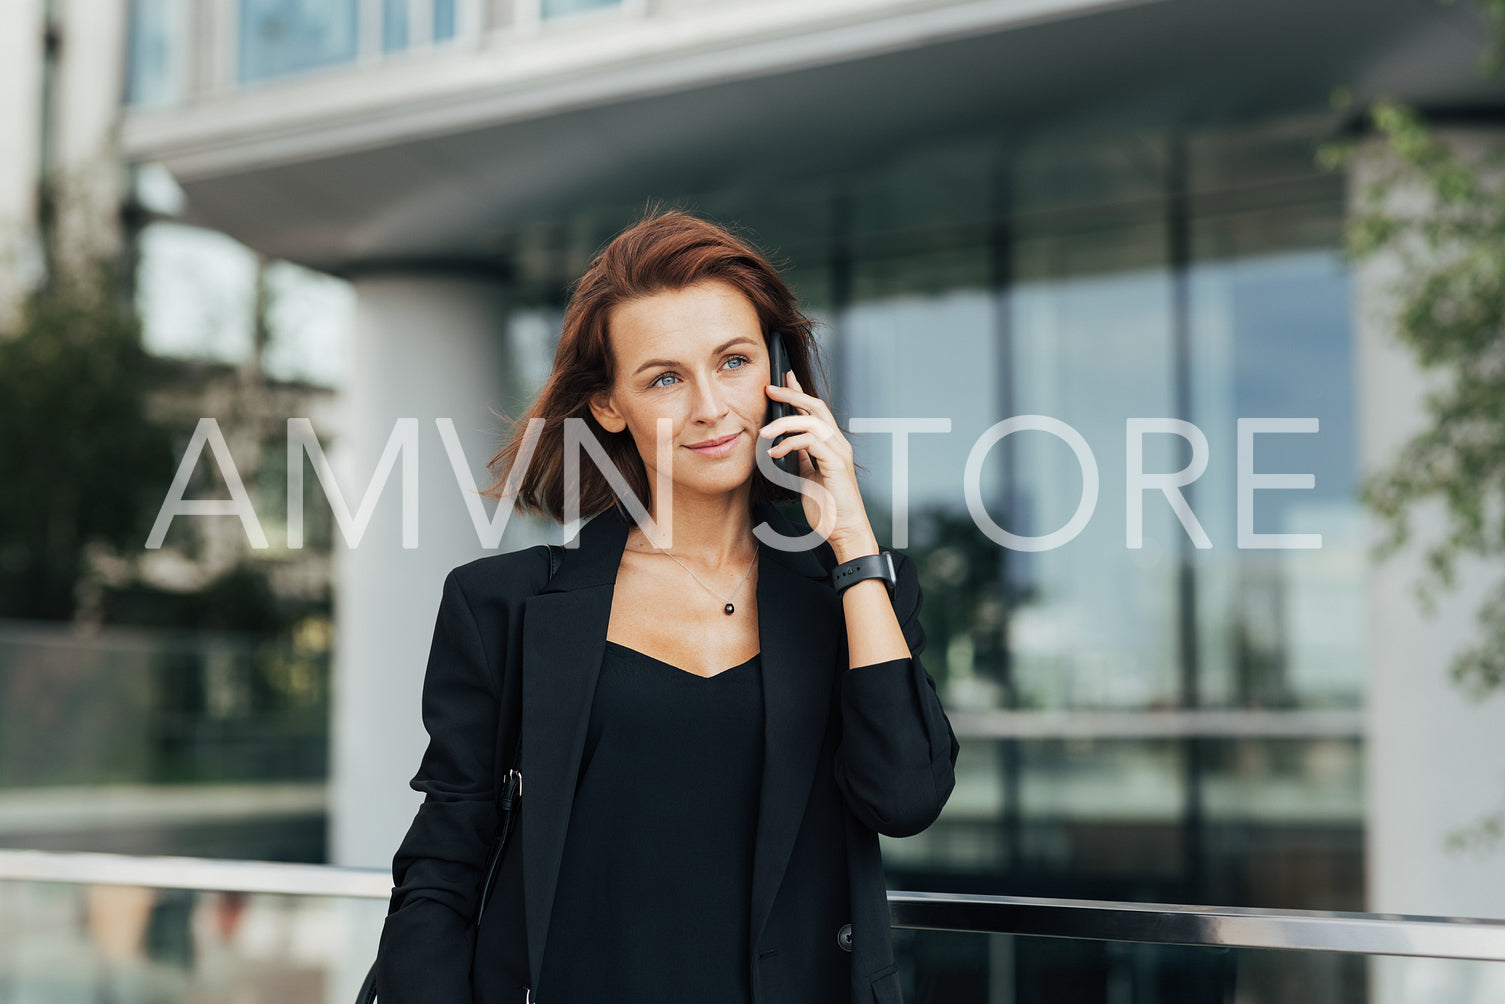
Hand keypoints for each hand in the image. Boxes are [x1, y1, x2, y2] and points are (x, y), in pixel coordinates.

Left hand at [760, 371, 878, 560]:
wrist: (845, 532)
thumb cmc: (829, 510)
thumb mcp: (808, 478)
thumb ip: (801, 459)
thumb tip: (786, 444)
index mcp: (832, 446)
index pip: (815, 411)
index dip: (799, 393)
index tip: (782, 380)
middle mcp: (838, 444)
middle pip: (816, 406)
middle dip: (792, 394)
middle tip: (769, 388)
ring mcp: (839, 452)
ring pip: (812, 421)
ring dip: (784, 422)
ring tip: (763, 432)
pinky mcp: (836, 463)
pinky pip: (811, 441)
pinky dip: (789, 443)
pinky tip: (774, 452)